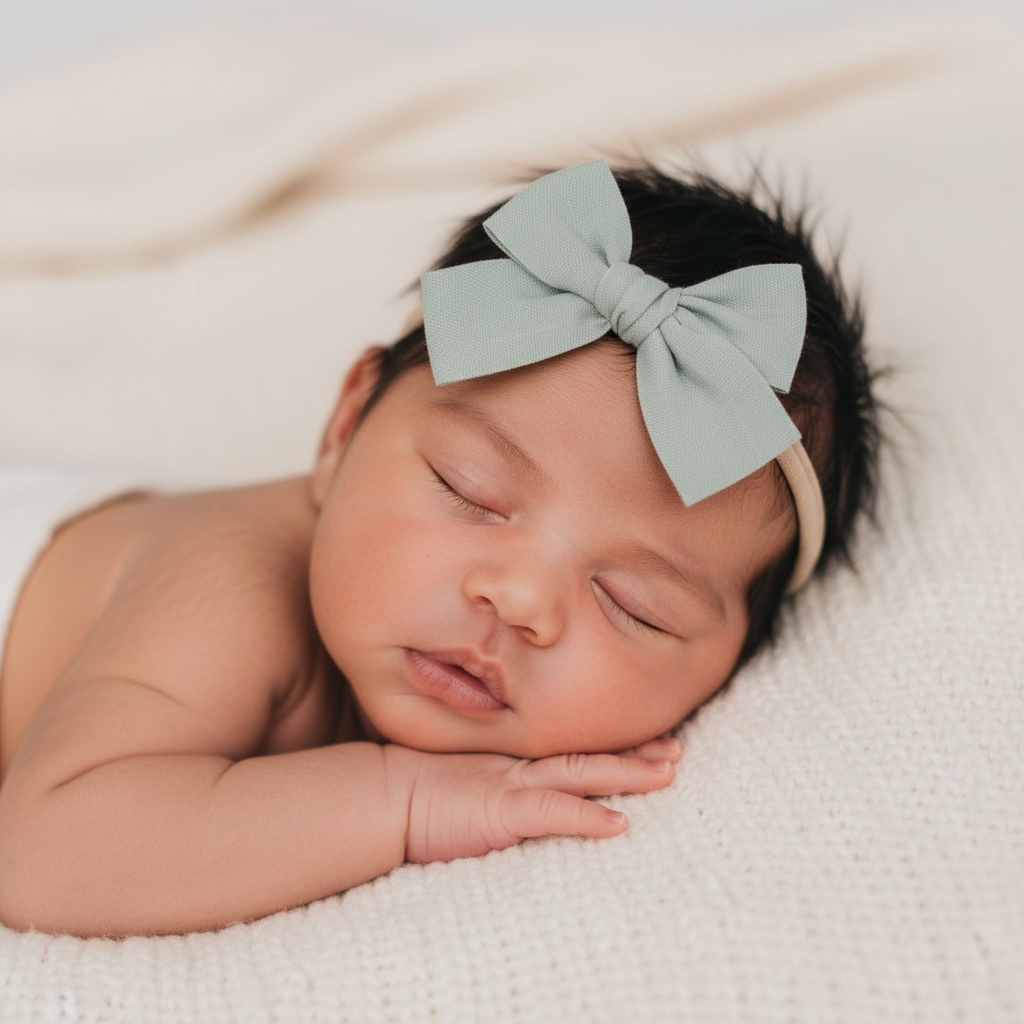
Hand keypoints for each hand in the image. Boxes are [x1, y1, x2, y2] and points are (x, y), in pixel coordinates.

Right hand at [390, 737, 682, 864]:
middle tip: (679, 749)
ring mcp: (510, 786)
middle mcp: (519, 766)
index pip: (572, 749)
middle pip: (588, 754)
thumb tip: (511, 783)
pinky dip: (585, 818)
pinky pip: (550, 813)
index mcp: (513, 761)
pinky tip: (619, 824)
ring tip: (669, 772)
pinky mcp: (499, 813)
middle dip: (636, 752)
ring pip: (581, 775)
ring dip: (627, 773)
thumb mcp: (462, 778)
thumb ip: (491, 777)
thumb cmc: (415, 792)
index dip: (613, 744)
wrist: (378, 797)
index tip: (650, 740)